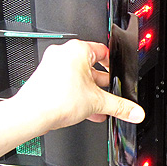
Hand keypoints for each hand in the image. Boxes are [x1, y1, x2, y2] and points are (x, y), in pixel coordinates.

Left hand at [10, 39, 144, 130]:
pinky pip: (66, 83)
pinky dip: (76, 94)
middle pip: (90, 66)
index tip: (117, 74)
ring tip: (98, 105)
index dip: (113, 64)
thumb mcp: (98, 102)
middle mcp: (63, 54)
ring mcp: (51, 66)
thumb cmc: (57, 99)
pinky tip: (84, 110)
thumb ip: (120, 106)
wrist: (32, 115)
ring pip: (78, 77)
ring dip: (90, 91)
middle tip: (109, 93)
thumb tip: (135, 111)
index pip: (103, 51)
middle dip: (101, 83)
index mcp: (77, 50)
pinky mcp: (44, 78)